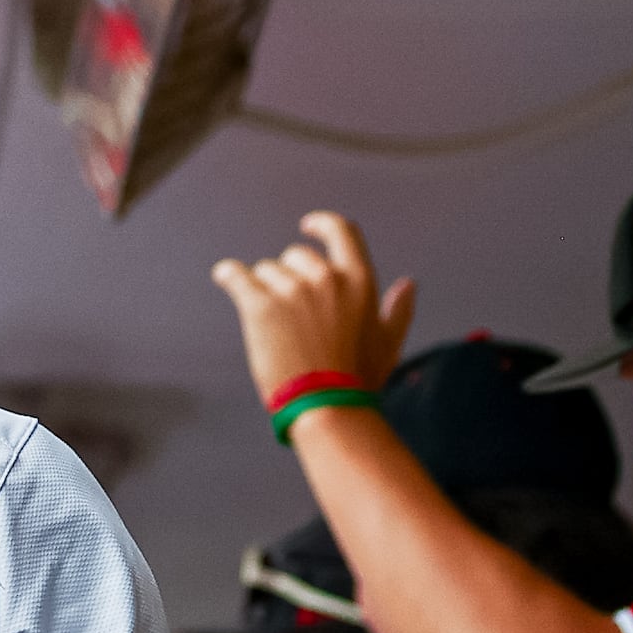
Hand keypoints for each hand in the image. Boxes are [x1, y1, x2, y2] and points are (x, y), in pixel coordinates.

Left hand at [210, 212, 415, 412]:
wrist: (326, 407)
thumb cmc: (358, 380)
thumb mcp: (387, 343)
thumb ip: (398, 311)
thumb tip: (408, 285)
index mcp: (359, 280)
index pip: (340, 231)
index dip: (321, 224)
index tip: (306, 225)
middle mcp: (327, 277)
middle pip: (294, 256)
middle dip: (288, 278)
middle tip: (289, 317)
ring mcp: (292, 289)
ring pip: (265, 271)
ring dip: (264, 291)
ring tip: (272, 327)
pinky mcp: (260, 305)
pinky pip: (235, 275)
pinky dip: (228, 275)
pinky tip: (225, 276)